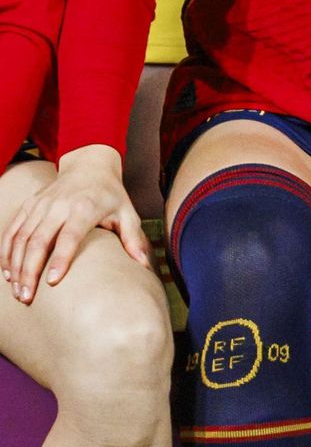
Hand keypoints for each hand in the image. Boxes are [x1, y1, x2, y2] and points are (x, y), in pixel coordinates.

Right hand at [0, 146, 147, 302]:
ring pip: (21, 238)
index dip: (60, 259)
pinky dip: (6, 252)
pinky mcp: (29, 205)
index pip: (69, 236)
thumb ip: (133, 238)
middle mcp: (59, 205)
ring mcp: (41, 204)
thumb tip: (144, 265)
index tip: (52, 282)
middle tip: (28, 297)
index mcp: (85, 207)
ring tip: (18, 291)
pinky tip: (8, 273)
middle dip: (30, 271)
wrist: (90, 165)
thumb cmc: (111, 194)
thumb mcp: (127, 212)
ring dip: (15, 266)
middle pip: (38, 241)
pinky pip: (12, 230)